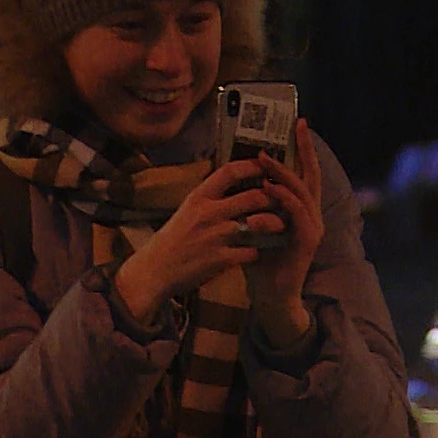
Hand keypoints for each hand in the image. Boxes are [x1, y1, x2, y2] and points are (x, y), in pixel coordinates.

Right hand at [111, 157, 278, 324]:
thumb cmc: (170, 241)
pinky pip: (251, 251)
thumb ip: (208, 199)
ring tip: (281, 224)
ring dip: (274, 223)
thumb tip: (230, 184)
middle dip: (273, 198)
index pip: (230, 172)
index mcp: (198, 197)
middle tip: (283, 199)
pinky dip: (257, 251)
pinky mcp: (221, 259)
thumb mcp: (186, 211)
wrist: (154, 272)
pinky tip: (258, 252)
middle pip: (254, 197)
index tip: (266, 166)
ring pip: (260, 223)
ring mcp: (217, 236)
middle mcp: (209, 213)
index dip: (252, 166)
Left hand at [238, 119, 324, 345]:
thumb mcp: (255, 225)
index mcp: (302, 210)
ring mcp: (313, 228)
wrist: (269, 297)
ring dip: (283, 174)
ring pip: (302, 192)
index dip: (304, 148)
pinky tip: (268, 190)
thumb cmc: (259, 261)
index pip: (305, 172)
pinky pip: (296, 214)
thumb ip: (254, 202)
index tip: (299, 124)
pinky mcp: (307, 242)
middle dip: (302, 150)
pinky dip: (283, 199)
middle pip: (311, 175)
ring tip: (265, 160)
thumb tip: (237, 174)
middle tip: (291, 129)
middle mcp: (312, 215)